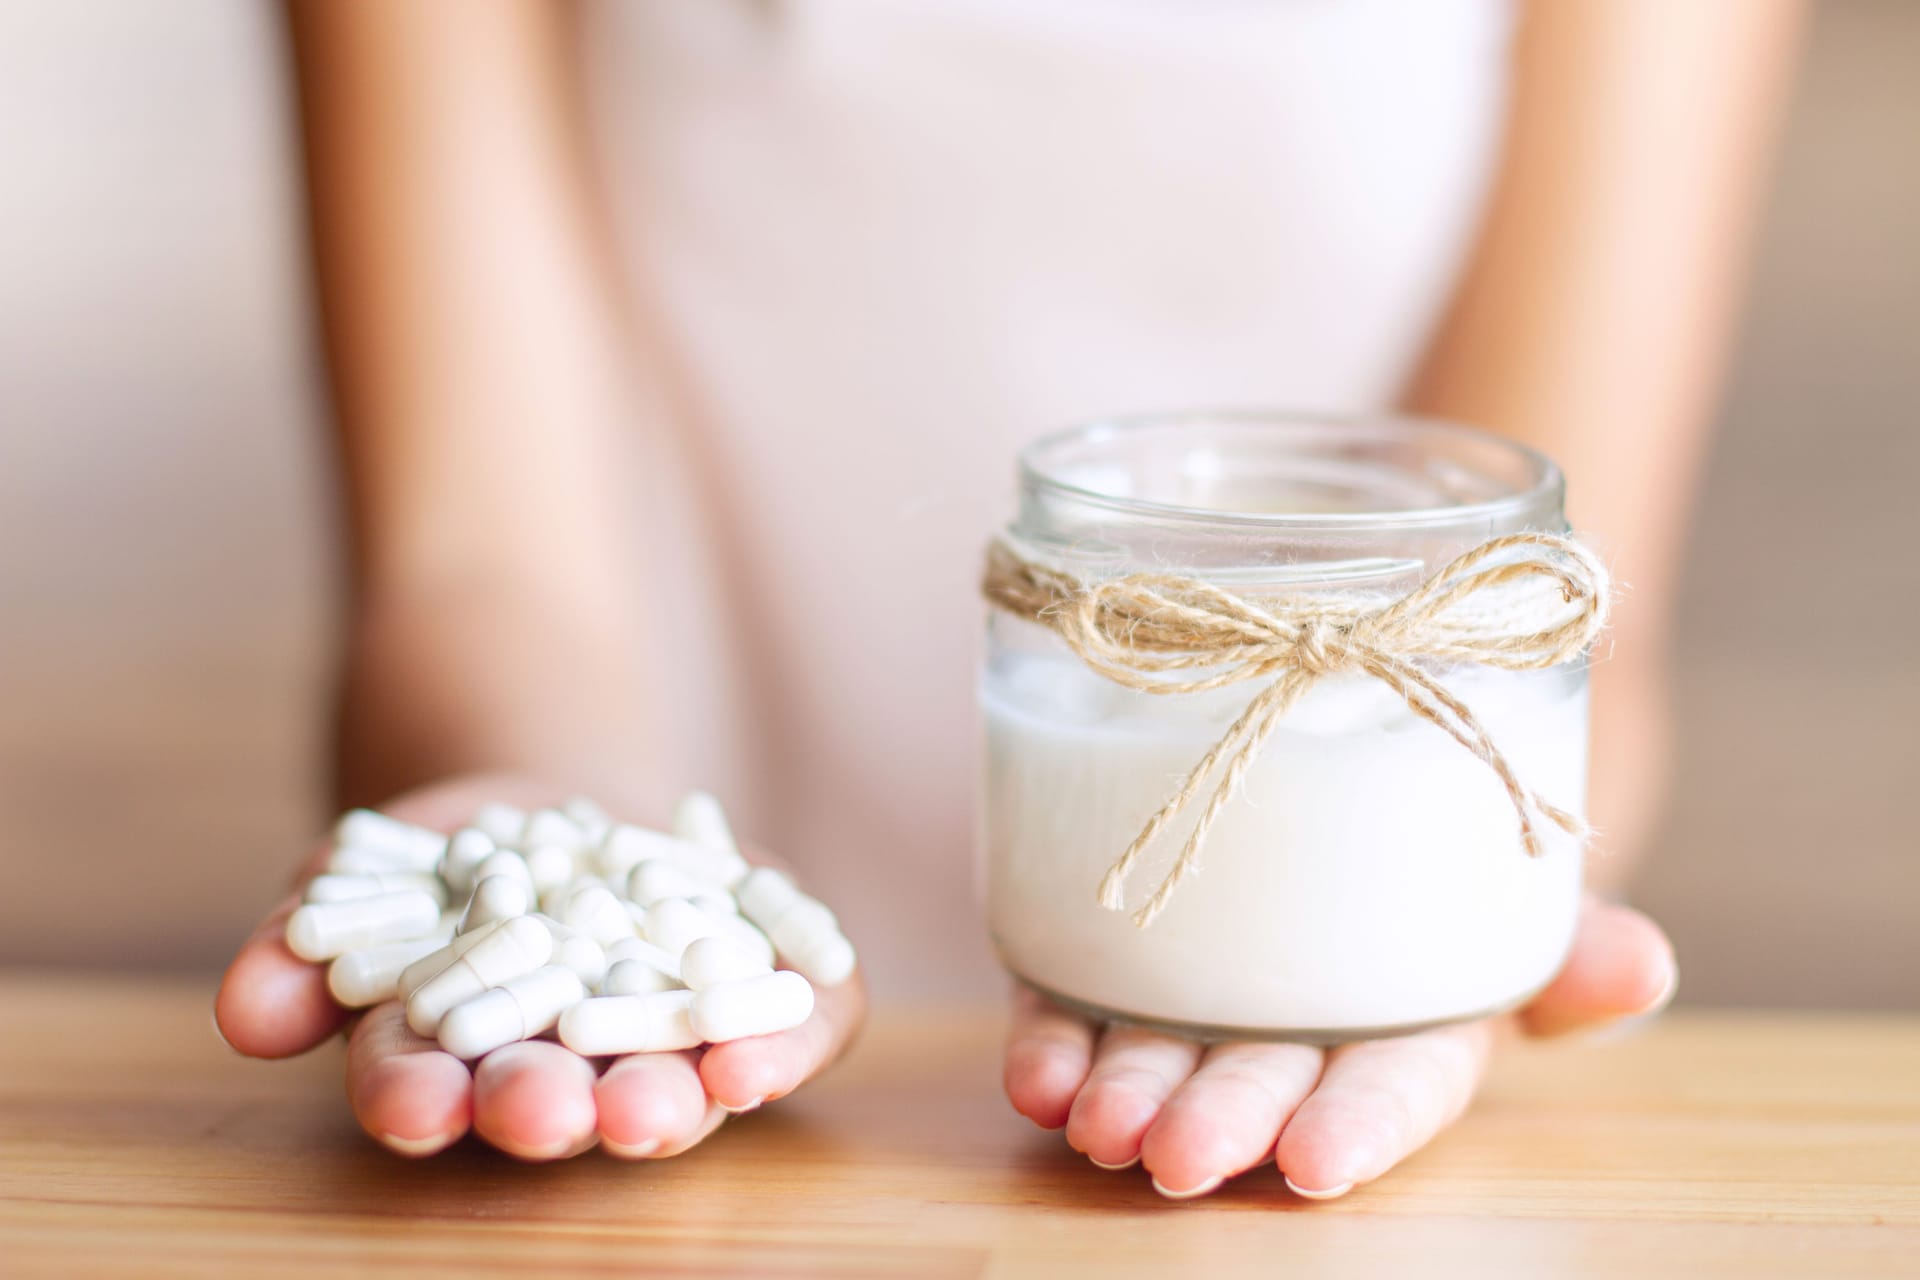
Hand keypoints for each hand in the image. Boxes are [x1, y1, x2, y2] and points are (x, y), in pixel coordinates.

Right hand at [214, 774, 866, 1159]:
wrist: (565, 804)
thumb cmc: (451, 859)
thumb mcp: (368, 872)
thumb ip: (306, 940)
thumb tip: (246, 1008)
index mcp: (458, 1060)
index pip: (425, 1091)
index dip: (418, 1100)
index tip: (414, 1101)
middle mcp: (569, 1071)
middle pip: (556, 1107)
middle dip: (551, 1113)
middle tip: (550, 1112)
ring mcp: (674, 1037)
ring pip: (674, 1086)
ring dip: (667, 1100)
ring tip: (660, 1102)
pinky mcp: (764, 988)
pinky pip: (788, 1030)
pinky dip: (786, 1045)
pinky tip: (765, 1056)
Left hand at [1002, 895, 1673, 1198]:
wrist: (1342, 790)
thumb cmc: (1440, 861)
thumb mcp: (1514, 893)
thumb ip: (1569, 939)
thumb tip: (1645, 967)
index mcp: (1405, 1022)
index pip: (1393, 1086)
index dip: (1361, 1125)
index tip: (1316, 1163)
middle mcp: (1296, 1027)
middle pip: (1262, 1077)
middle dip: (1222, 1117)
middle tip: (1176, 1154)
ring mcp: (1198, 999)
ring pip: (1163, 1054)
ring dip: (1125, 1091)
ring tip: (1093, 1122)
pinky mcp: (1111, 962)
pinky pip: (1077, 1012)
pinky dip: (1052, 1050)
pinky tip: (1035, 1079)